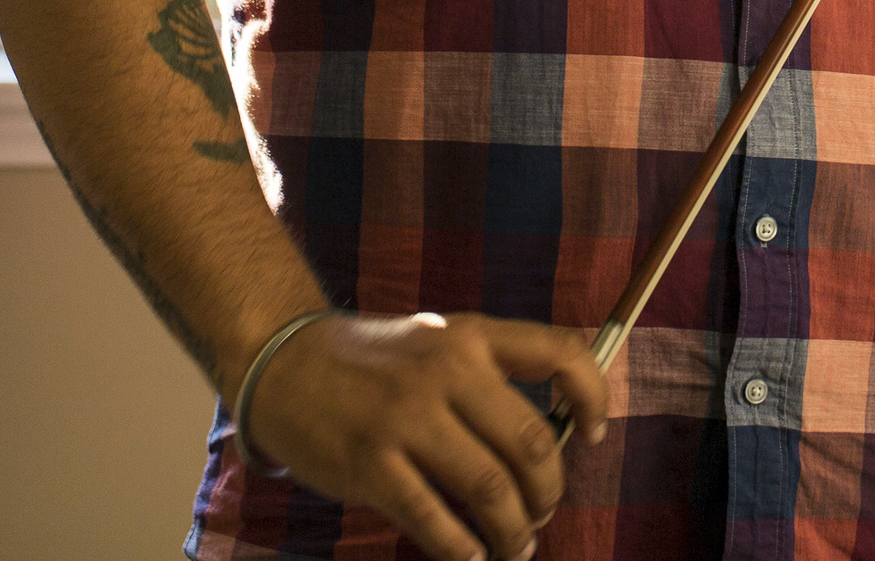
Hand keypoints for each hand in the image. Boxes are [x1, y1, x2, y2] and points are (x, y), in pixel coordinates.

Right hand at [240, 311, 610, 560]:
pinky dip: (463, 549)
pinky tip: (470, 556)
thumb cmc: (369, 362)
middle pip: (530, 443)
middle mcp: (445, 370)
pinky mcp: (371, 463)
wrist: (280, 361)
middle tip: (540, 514)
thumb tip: (541, 445)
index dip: (594, 397)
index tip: (594, 437)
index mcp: (469, 336)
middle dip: (547, 493)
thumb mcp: (434, 339)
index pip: (559, 353)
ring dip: (513, 531)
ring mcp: (406, 417)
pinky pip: (435, 520)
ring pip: (491, 489)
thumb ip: (484, 375)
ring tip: (513, 547)